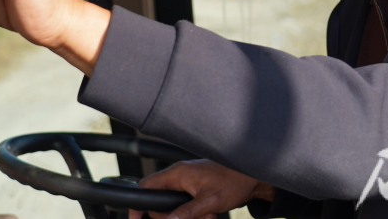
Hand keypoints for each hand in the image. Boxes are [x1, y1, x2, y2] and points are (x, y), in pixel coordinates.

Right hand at [130, 160, 273, 218]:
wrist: (252, 176)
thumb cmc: (233, 181)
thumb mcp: (209, 201)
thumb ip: (186, 212)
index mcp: (178, 173)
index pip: (147, 186)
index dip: (138, 204)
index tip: (135, 218)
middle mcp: (180, 176)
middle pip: (160, 203)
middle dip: (173, 217)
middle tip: (194, 218)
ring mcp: (187, 182)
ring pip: (175, 207)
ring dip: (187, 216)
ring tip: (207, 215)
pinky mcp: (195, 188)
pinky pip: (186, 206)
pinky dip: (195, 213)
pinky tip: (210, 213)